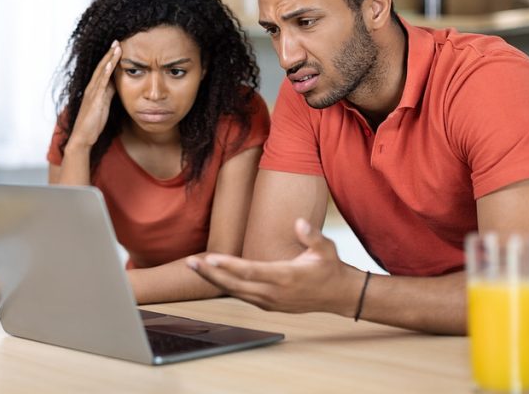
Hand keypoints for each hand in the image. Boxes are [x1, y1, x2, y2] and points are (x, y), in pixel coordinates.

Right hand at [68, 40, 120, 148]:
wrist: (83, 137)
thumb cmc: (93, 123)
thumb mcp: (104, 104)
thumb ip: (108, 93)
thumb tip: (115, 83)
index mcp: (94, 89)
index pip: (102, 70)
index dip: (109, 58)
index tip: (117, 47)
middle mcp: (91, 88)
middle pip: (101, 67)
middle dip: (109, 53)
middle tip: (117, 41)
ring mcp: (92, 93)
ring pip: (101, 72)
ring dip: (109, 59)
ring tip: (117, 47)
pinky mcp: (94, 100)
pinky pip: (101, 84)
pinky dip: (106, 73)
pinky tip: (111, 64)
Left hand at [187, 218, 361, 314]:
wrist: (338, 295)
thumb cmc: (329, 267)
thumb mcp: (326, 248)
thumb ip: (312, 235)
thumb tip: (300, 223)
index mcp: (286, 277)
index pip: (251, 271)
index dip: (229, 266)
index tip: (211, 258)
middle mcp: (274, 293)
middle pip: (235, 285)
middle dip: (210, 274)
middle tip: (190, 261)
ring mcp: (270, 302)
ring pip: (234, 292)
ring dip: (213, 280)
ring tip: (194, 267)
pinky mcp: (268, 305)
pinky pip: (242, 296)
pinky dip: (225, 287)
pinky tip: (212, 276)